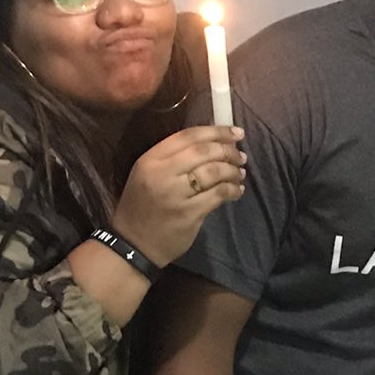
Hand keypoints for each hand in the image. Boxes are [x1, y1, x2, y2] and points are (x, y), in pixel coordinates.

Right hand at [111, 125, 245, 265]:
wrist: (134, 243)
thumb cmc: (143, 206)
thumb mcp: (148, 174)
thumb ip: (174, 157)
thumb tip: (214, 143)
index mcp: (151, 160)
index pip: (188, 136)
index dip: (216, 131)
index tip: (236, 132)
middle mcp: (162, 174)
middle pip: (204, 152)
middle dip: (227, 151)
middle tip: (240, 156)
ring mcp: (175, 195)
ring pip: (214, 172)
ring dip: (232, 170)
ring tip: (240, 172)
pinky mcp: (189, 214)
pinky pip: (218, 194)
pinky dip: (232, 190)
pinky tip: (237, 190)